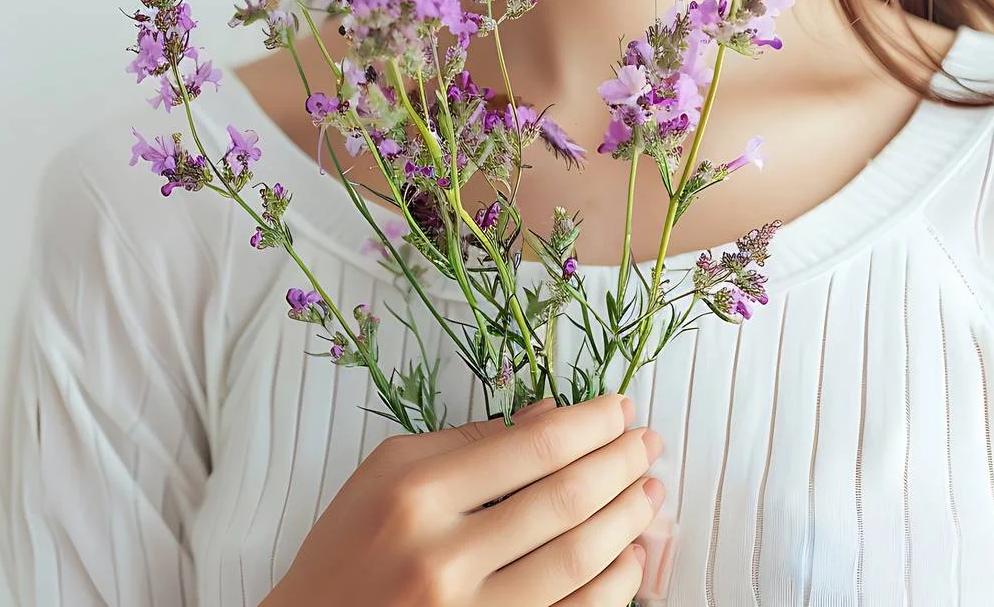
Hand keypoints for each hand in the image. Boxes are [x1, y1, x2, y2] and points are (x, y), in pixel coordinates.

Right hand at [263, 395, 664, 606]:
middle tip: (646, 443)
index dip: (589, 424)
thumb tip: (550, 415)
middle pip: (563, 499)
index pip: (530, 448)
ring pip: (579, 560)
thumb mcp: (382, 477)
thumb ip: (463, 444)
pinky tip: (628, 555)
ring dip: (628, 520)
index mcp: (412, 494)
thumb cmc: (345, 554)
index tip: (619, 409)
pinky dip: (614, 584)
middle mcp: (441, 555)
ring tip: (647, 491)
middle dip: (620, 464)